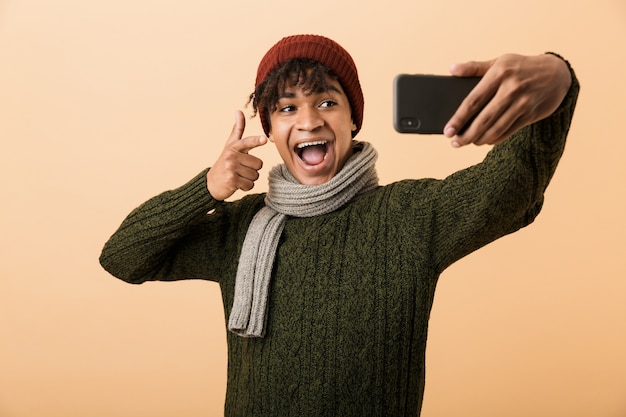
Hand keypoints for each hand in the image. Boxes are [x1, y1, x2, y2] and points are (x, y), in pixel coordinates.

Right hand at [206, 110, 267, 199]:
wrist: (212, 182)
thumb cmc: (225, 161)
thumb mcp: (230, 145)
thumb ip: (237, 129)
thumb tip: (239, 111)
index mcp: (233, 147)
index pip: (247, 142)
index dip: (256, 141)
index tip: (264, 139)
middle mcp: (231, 156)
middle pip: (258, 164)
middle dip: (253, 168)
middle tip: (241, 169)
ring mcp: (231, 168)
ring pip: (255, 175)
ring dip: (249, 178)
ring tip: (239, 175)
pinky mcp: (231, 181)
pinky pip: (250, 184)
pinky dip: (246, 186)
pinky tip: (237, 183)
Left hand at [444, 53, 571, 146]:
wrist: (557, 74)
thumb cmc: (521, 67)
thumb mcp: (499, 61)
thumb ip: (474, 67)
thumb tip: (452, 69)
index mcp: (499, 73)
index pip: (473, 100)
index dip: (458, 118)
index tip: (447, 130)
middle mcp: (511, 88)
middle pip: (483, 119)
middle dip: (466, 134)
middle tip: (454, 142)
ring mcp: (522, 103)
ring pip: (496, 129)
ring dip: (479, 140)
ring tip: (467, 142)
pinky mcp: (530, 114)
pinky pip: (508, 132)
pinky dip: (494, 139)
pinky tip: (484, 140)